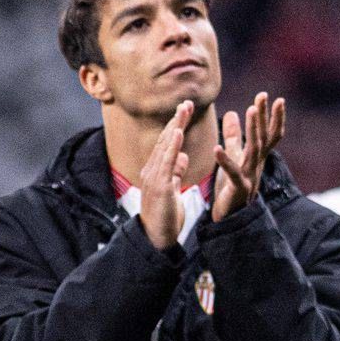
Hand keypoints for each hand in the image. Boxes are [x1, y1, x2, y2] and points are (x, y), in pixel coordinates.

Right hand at [135, 100, 192, 248]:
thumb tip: (184, 156)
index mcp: (157, 170)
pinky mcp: (159, 186)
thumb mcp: (173, 189)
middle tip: (186, 101)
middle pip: (166, 140)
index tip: (185, 110)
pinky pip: (166, 163)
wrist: (156, 238)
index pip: (168, 143)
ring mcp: (154, 177)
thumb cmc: (165, 216)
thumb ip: (176, 171)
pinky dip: (172, 146)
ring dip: (175, 126)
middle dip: (176, 120)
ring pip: (165, 146)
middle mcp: (153, 170)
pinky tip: (177, 132)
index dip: (176, 125)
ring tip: (184, 109)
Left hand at [209, 92, 287, 221]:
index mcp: (257, 157)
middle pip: (263, 136)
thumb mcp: (234, 156)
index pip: (269, 134)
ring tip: (249, 110)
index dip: (273, 117)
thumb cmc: (233, 186)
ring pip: (253, 150)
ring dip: (252, 129)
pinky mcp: (237, 188)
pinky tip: (216, 148)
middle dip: (263, 116)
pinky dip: (225, 160)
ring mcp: (249, 176)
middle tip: (263, 96)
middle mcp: (257, 164)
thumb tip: (231, 112)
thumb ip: (233, 136)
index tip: (276, 98)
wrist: (233, 217)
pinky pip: (231, 172)